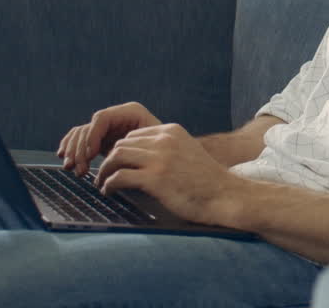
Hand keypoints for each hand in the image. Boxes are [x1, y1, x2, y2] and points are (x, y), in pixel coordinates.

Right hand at [56, 102, 160, 175]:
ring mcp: (109, 127)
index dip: (92, 136)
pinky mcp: (103, 139)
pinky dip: (70, 147)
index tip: (90, 155)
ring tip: (73, 169)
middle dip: (80, 149)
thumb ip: (135, 150)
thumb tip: (112, 157)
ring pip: (81, 134)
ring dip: (73, 152)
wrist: (174, 162)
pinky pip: (80, 138)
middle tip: (79, 169)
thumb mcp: (155, 149)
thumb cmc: (168, 155)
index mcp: (132, 112)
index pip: (102, 118)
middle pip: (89, 127)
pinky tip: (64, 157)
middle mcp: (118, 116)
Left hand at [96, 123, 236, 225]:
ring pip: (117, 157)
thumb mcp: (187, 152)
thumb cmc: (206, 181)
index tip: (115, 164)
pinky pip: (120, 177)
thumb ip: (167, 149)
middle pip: (122, 144)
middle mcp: (165, 140)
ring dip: (105, 172)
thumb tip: (142, 157)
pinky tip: (110, 192)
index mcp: (172, 131)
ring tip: (103, 184)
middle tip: (103, 175)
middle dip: (109, 160)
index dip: (121, 150)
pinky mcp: (155, 179)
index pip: (134, 135)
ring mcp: (160, 158)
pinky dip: (109, 185)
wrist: (225, 196)